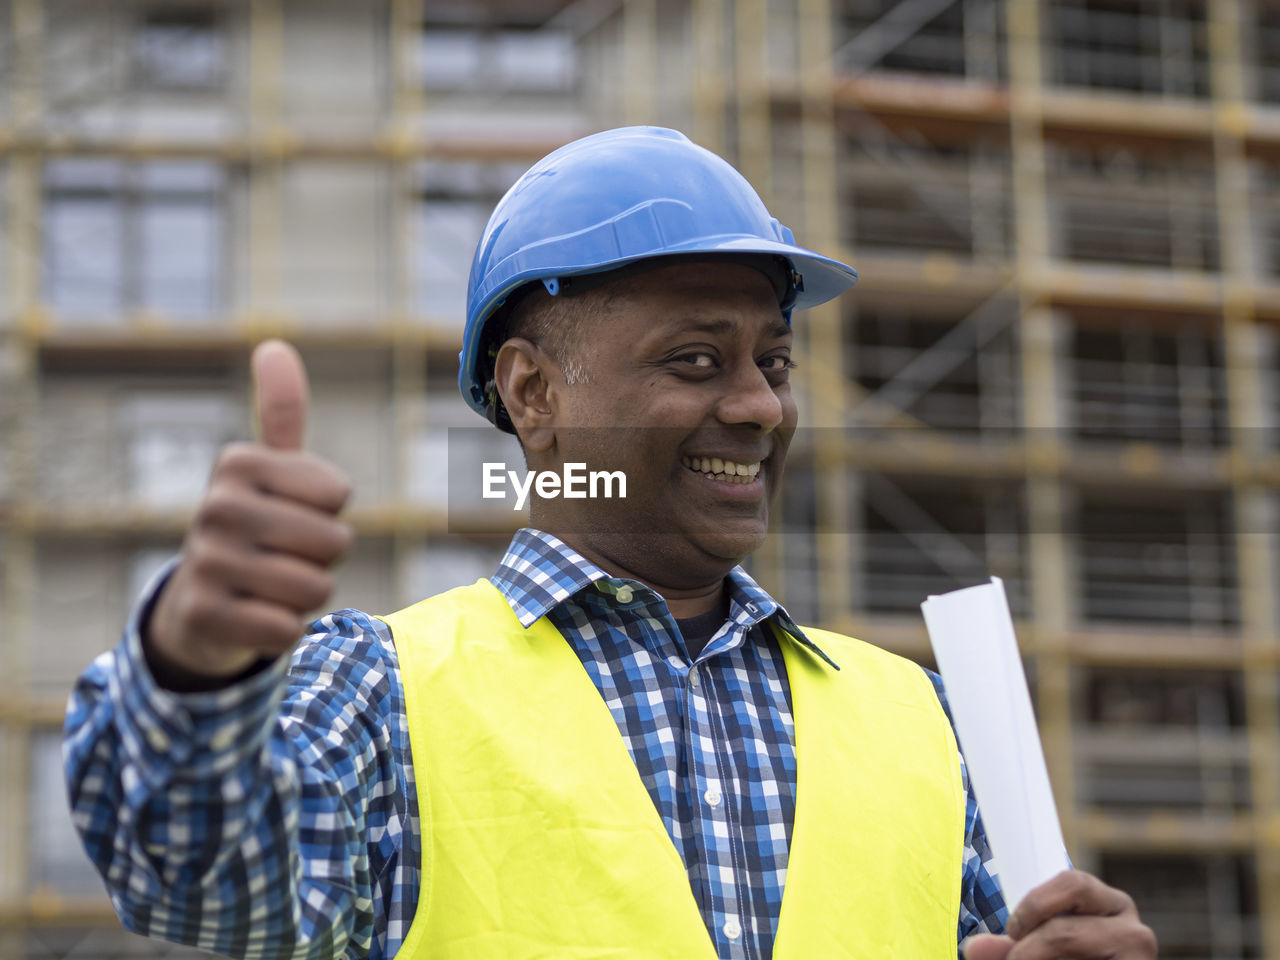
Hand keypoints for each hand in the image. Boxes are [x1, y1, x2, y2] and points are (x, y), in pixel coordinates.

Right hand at [144, 340, 353, 687]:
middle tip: (283, 556)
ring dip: (306, 595)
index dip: (328, 512)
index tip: (290, 514)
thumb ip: (281, 412)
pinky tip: (254, 617)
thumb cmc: (256, 528)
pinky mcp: (205, 616)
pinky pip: (288, 628)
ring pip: (316, 587)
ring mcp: (205, 561)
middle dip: (322, 557)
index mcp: (238, 464)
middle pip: (334, 541)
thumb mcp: (270, 470)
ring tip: (271, 585)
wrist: (200, 605)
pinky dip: (283, 630)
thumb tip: (275, 345)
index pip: (338, 494)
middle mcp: (215, 506)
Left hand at [963, 870, 1156, 959]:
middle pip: (1067, 930)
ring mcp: (1141, 957)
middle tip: (1014, 959)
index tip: (1013, 930)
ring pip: (1071, 945)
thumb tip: (972, 948)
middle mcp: (1133, 928)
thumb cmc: (1071, 957)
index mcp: (1109, 904)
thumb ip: (1010, 948)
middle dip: (1030, 949)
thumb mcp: (1041, 948)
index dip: (1034, 905)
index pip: (1072, 883)